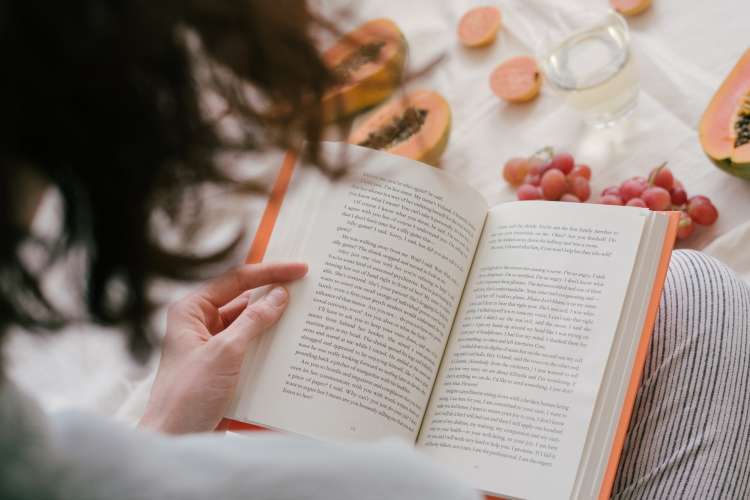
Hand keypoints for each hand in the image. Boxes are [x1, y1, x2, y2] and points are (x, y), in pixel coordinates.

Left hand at [139, 262, 307, 433]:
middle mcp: (199, 323)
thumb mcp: (225, 352)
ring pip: (249, 324)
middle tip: (306, 287)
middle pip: (243, 300)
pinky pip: (251, 347)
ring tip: (304, 315)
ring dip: (274, 322)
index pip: (235, 280)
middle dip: (273, 295)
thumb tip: (279, 296)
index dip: (269, 272)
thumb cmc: (187, 396)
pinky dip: (269, 344)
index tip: (298, 269)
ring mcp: (211, 345)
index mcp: (191, 310)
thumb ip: (253, 321)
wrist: (174, 439)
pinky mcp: (223, 366)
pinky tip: (292, 345)